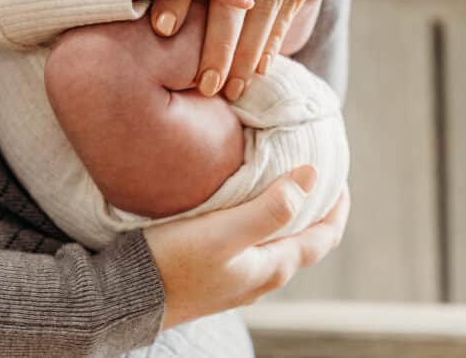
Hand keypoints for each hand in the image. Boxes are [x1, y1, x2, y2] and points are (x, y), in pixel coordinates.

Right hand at [145, 165, 349, 329]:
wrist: (128, 297)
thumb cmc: (174, 264)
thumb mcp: (224, 232)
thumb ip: (270, 209)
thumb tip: (311, 176)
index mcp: (273, 267)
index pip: (324, 236)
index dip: (337, 205)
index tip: (336, 172)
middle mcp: (262, 277)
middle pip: (304, 239)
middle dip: (314, 206)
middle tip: (310, 168)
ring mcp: (239, 278)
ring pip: (277, 241)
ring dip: (287, 212)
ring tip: (280, 178)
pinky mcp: (216, 273)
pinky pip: (253, 243)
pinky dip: (261, 219)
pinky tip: (243, 201)